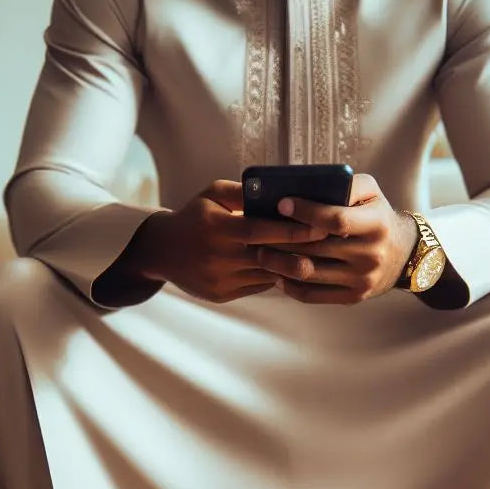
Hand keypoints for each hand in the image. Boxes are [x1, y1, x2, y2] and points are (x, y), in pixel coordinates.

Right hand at [127, 180, 327, 303]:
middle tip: (328, 246)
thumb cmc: (194, 216)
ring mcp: (220, 280)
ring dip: (290, 267)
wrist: (161, 252)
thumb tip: (278, 193)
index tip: (320, 227)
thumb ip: (243, 193)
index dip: (293, 231)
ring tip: (314, 256)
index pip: (262, 231)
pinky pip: (257, 287)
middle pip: (269, 257)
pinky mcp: (222, 295)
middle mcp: (219, 257)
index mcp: (217, 227)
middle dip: (300, 251)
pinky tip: (287, 268)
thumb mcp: (212, 194)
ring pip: (266, 275)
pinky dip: (273, 277)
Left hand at [255, 174, 418, 304]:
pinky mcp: (351, 297)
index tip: (281, 204)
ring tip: (261, 253)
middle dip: (281, 239)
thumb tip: (305, 187)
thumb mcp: (371, 192)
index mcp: (376, 224)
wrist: (403, 255)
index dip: (306, 212)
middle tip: (257, 231)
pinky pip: (312, 296)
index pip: (335, 220)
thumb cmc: (377, 217)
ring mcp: (360, 280)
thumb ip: (345, 185)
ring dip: (278, 263)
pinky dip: (289, 286)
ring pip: (308, 273)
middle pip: (315, 248)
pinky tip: (276, 274)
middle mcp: (370, 255)